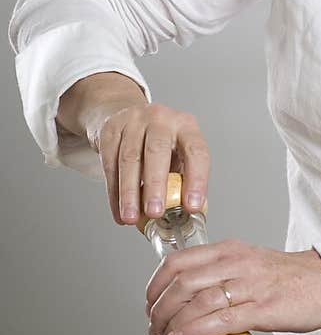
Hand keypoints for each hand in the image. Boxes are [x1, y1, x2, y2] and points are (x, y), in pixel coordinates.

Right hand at [90, 98, 209, 225]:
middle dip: (156, 184)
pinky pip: (110, 165)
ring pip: (129, 159)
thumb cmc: (160, 142)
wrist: (126, 116)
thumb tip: (186, 213)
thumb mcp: (178, 152)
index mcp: (186, 126)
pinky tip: (119, 212)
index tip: (192, 206)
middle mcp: (161, 119)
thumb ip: (183, 178)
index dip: (196, 180)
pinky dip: (114, 193)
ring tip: (132, 218)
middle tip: (155, 212)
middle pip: (157, 150)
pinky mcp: (110, 130)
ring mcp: (133, 121)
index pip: (196, 151)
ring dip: (130, 193)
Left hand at [145, 239, 320, 334]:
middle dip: (158, 310)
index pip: (177, 262)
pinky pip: (219, 321)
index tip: (149, 303)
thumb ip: (221, 271)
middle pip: (181, 284)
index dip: (155, 285)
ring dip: (172, 326)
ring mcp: (250, 286)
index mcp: (229, 250)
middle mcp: (236, 263)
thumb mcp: (248, 262)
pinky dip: (193, 332)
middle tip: (154, 328)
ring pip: (196, 303)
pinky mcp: (263, 309)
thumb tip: (188, 295)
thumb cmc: (289, 277)